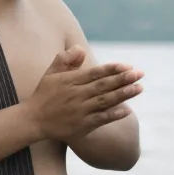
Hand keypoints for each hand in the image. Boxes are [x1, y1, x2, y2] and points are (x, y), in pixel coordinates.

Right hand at [27, 47, 142, 141]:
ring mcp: (80, 111)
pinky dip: (114, 114)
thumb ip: (65, 59)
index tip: (127, 66)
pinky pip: (101, 119)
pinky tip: (127, 110)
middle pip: (103, 86)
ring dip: (124, 95)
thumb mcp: (51, 73)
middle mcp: (76, 95)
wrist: (33, 120)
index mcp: (70, 81)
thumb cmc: (44, 94)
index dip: (112, 69)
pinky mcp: (82, 126)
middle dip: (123, 79)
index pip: (95, 73)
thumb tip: (81, 49)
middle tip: (140, 74)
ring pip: (105, 101)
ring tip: (139, 88)